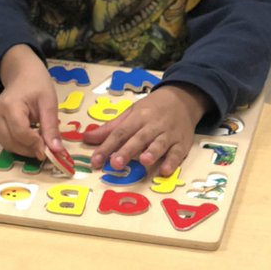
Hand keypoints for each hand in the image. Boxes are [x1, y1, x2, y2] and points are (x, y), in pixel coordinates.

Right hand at [0, 44, 61, 158]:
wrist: (22, 74)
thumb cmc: (37, 85)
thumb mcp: (49, 103)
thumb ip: (51, 127)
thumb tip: (56, 150)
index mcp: (9, 106)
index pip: (21, 133)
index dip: (35, 144)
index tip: (50, 149)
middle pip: (12, 142)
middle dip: (30, 149)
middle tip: (47, 149)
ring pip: (8, 145)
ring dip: (25, 149)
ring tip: (40, 140)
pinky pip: (6, 141)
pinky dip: (20, 144)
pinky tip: (31, 137)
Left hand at [83, 83, 208, 176]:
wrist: (183, 98)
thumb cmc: (152, 108)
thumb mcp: (131, 113)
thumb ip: (110, 128)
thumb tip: (87, 138)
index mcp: (138, 117)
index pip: (120, 132)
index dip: (106, 147)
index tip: (95, 161)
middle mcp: (152, 125)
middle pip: (139, 138)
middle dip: (127, 151)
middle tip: (115, 164)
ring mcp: (168, 133)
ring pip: (159, 143)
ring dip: (152, 153)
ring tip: (144, 162)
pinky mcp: (182, 142)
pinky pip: (177, 152)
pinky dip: (172, 161)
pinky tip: (165, 171)